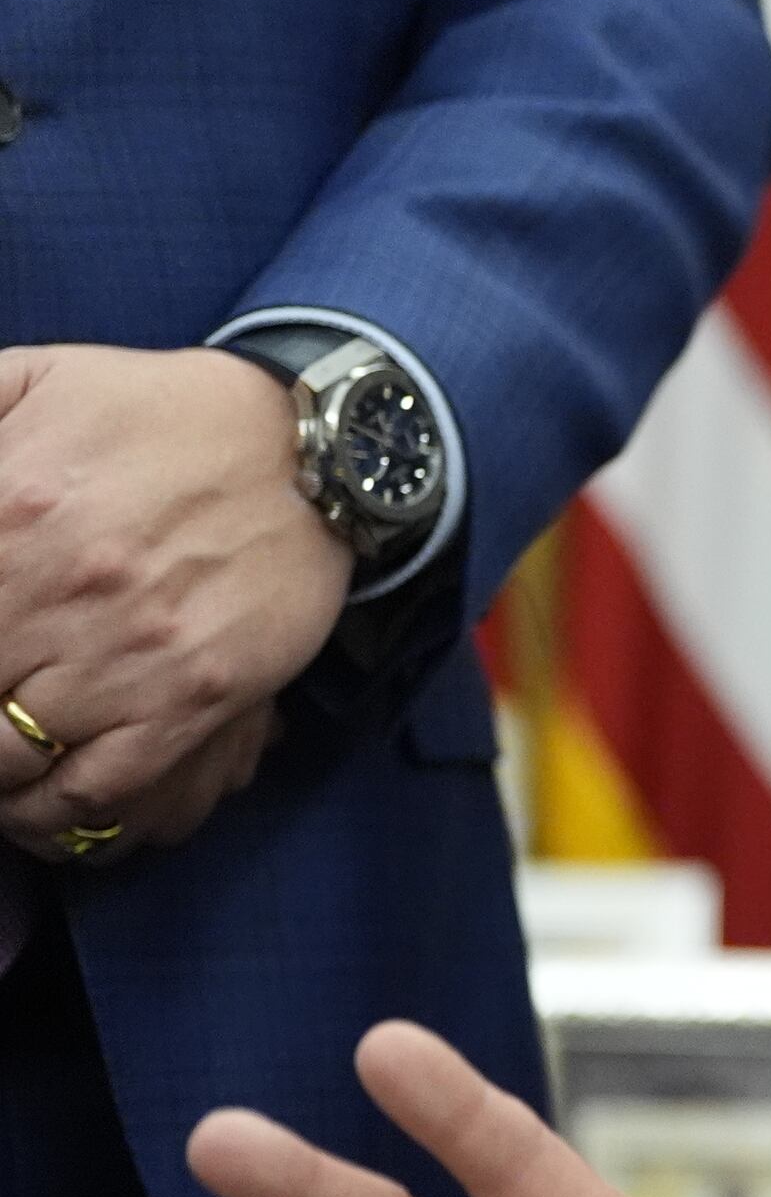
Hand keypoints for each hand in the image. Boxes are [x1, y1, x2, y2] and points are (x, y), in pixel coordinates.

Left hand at [0, 345, 348, 861]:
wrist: (313, 451)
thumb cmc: (165, 416)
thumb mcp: (34, 380)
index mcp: (5, 513)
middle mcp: (57, 594)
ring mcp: (129, 654)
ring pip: (11, 762)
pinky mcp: (196, 697)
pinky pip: (99, 789)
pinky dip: (53, 816)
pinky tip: (36, 807)